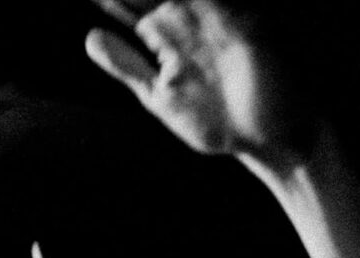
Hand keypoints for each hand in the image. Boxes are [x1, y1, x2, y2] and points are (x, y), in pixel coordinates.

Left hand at [84, 0, 313, 170]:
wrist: (269, 142)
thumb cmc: (219, 121)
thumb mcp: (161, 95)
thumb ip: (127, 65)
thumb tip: (90, 36)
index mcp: (168, 37)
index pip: (134, 9)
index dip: (114, 2)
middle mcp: (191, 23)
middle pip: (153, 0)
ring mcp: (216, 24)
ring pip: (178, 0)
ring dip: (161, 1)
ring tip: (127, 1)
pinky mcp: (241, 28)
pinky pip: (212, 5)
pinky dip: (199, 5)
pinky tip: (171, 4)